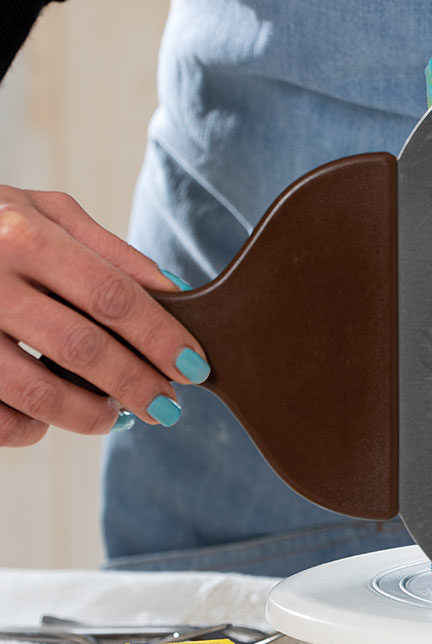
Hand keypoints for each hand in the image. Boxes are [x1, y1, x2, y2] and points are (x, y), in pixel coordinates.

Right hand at [0, 187, 209, 446]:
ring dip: (92, 415)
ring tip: (118, 417)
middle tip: (168, 406)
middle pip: (83, 348)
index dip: (161, 337)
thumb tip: (175, 293)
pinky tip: (50, 419)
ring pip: (38, 392)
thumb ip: (109, 251)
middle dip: (137, 384)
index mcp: (23, 234)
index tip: (195, 367)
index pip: (113, 296)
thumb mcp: (43, 214)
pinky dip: (32, 429)